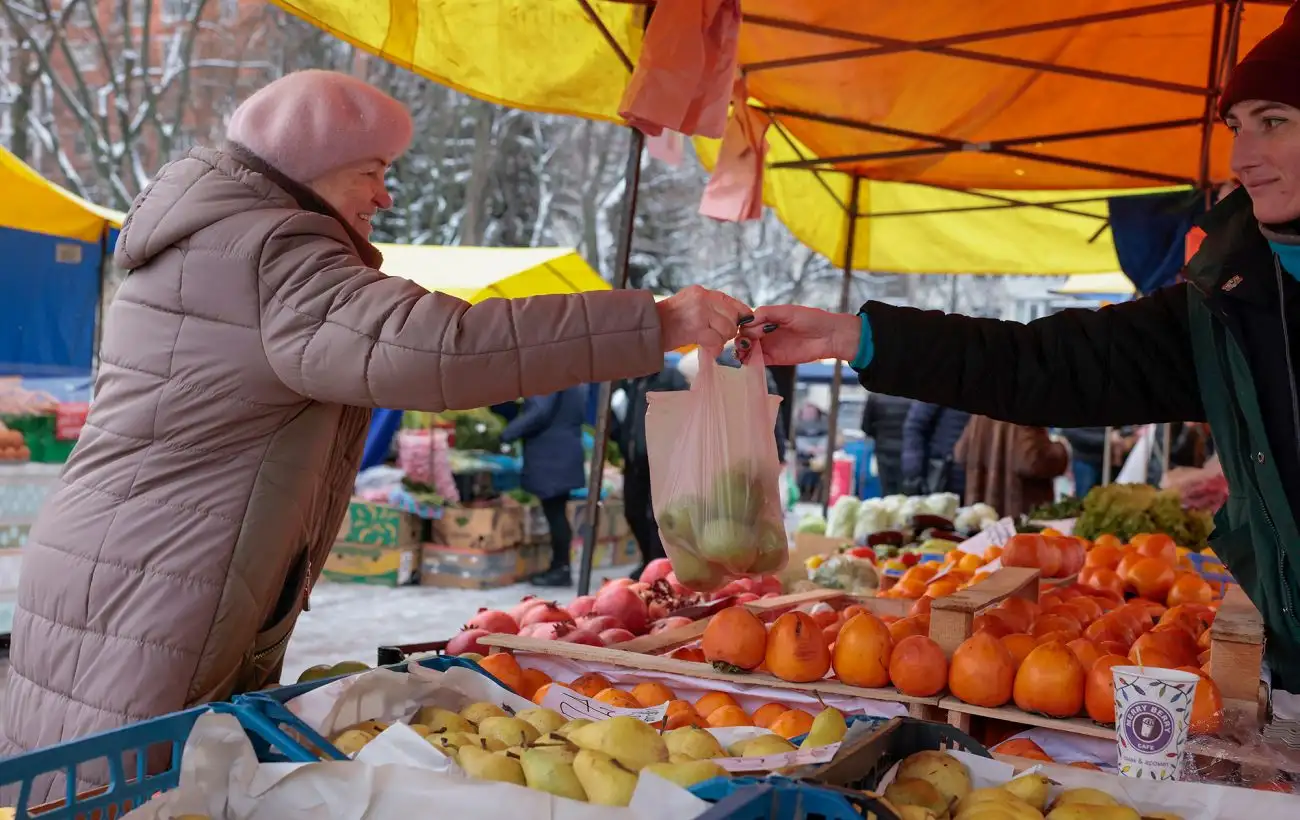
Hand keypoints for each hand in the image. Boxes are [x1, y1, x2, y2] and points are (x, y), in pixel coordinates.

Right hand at [655, 285, 751, 353]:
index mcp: (701, 291)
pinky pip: (717, 340)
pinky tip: (708, 348)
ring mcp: (700, 312)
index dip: (740, 314)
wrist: (648, 327)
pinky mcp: (696, 328)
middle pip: (732, 316)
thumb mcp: (689, 304)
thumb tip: (735, 316)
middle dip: (728, 330)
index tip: (741, 323)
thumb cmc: (667, 320)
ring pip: (727, 329)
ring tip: (709, 340)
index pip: (731, 301)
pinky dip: (715, 348)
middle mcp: (703, 298)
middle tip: (717, 336)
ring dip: (721, 339)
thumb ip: (710, 307)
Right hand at [735, 305, 859, 364]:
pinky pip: (758, 361)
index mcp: (767, 318)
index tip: (748, 331)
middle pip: (745, 337)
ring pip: (749, 350)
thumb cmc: (812, 319)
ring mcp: (769, 346)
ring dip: (742, 352)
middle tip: (745, 344)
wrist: (829, 336)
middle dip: (741, 340)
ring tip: (742, 354)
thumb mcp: (787, 311)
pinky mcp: (775, 359)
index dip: (744, 327)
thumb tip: (748, 321)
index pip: (747, 323)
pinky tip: (747, 361)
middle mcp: (766, 332)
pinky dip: (750, 362)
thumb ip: (767, 313)